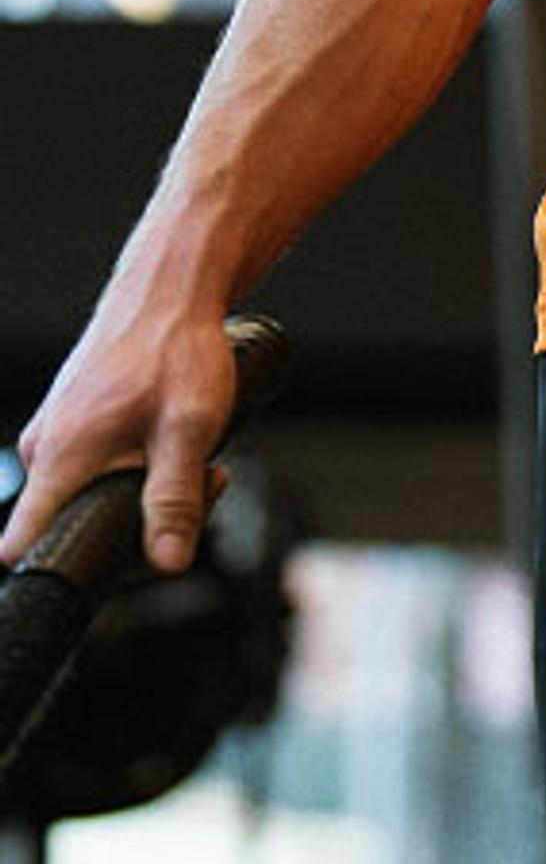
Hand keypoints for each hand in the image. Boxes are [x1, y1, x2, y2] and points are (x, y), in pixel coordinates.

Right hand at [0, 305, 236, 574]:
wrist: (170, 294)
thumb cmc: (176, 352)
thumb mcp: (189, 432)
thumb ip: (175, 500)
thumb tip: (166, 563)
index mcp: (60, 460)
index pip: (26, 543)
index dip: (65, 570)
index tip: (115, 569)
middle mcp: (46, 452)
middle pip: (82, 526)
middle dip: (146, 524)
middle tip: (202, 488)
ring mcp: (59, 438)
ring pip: (101, 496)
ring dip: (154, 493)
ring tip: (201, 461)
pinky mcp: (77, 427)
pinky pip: (103, 470)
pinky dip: (145, 469)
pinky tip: (179, 447)